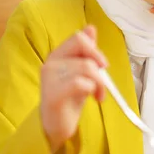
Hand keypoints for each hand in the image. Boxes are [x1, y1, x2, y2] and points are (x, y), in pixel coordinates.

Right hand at [40, 26, 107, 152]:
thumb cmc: (69, 99)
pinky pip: (80, 83)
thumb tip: (90, 28)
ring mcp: (50, 78)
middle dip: (99, 65)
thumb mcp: (81, 72)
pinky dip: (92, 89)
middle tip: (103, 82)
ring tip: (99, 95)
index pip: (79, 38)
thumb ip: (85, 52)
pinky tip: (93, 98)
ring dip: (100, 83)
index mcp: (57, 55)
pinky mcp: (53, 95)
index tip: (103, 65)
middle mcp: (51, 63)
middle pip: (84, 50)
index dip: (95, 49)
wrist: (56, 126)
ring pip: (86, 67)